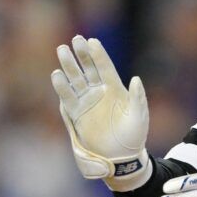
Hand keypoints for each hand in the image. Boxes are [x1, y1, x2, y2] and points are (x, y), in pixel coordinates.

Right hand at [51, 36, 151, 190]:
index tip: (92, 41)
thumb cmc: (135, 135)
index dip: (99, 54)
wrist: (122, 157)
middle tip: (75, 39)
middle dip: (82, 54)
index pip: (105, 67)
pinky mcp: (77, 114)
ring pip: (76, 80)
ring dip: (69, 66)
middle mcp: (100, 92)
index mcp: (116, 89)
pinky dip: (62, 87)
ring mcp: (87, 102)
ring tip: (62, 50)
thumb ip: (138, 98)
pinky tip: (56, 75)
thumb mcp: (140, 116)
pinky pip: (68, 97)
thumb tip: (136, 79)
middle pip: (89, 69)